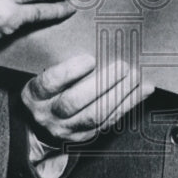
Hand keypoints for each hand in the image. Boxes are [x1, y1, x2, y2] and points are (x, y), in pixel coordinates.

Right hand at [21, 53, 153, 144]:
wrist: (40, 128)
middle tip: (122, 66)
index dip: (69, 72)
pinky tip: (142, 90)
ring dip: (120, 94)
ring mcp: (67, 129)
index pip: (49, 83)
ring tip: (136, 77)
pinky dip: (128, 105)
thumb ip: (58, 62)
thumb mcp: (41, 75)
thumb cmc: (46, 92)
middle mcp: (48, 114)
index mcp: (35, 95)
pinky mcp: (85, 137)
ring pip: (95, 115)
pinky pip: (109, 122)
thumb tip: (93, 40)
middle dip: (101, 84)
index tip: (90, 59)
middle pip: (73, 102)